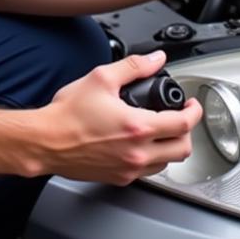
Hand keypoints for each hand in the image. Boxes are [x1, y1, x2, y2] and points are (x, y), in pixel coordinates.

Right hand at [38, 51, 201, 185]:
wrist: (45, 141)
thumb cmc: (68, 114)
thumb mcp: (101, 78)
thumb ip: (133, 66)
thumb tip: (155, 59)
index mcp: (138, 127)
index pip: (183, 124)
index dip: (194, 112)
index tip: (191, 104)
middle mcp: (137, 153)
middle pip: (182, 149)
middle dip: (187, 132)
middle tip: (181, 118)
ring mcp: (129, 169)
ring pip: (167, 163)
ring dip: (170, 146)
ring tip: (161, 130)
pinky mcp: (118, 178)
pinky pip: (147, 172)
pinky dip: (152, 158)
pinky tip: (140, 144)